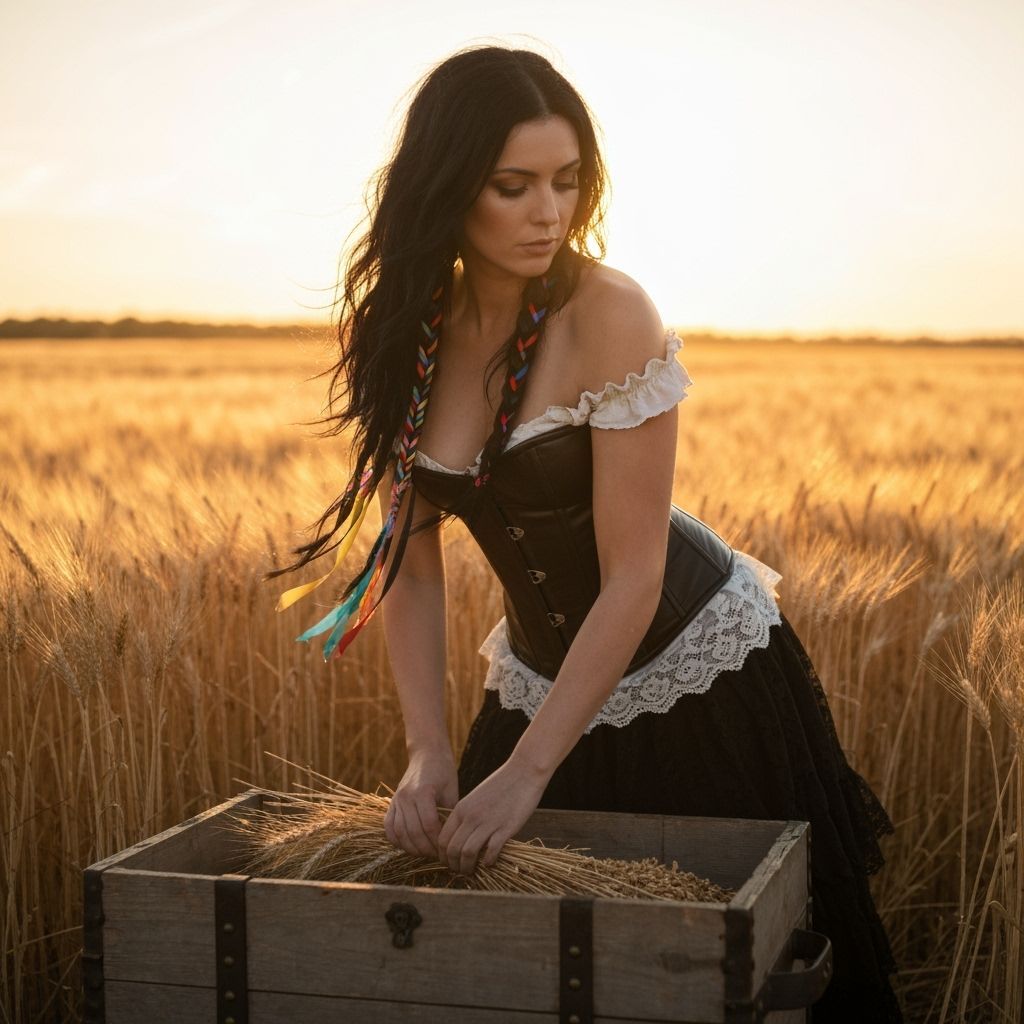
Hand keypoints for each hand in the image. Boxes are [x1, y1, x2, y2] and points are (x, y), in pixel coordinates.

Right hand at [383, 747, 458, 859]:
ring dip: (412, 847)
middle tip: (438, 856)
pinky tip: (408, 846)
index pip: (429, 825)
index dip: (438, 841)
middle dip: (426, 848)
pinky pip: (388, 826)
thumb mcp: (452, 790)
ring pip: (399, 832)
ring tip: (425, 853)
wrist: (427, 754)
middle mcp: (406, 796)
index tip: (447, 848)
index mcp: (423, 791)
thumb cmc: (444, 771)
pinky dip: (396, 840)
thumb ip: (449, 814)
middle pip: (413, 832)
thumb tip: (452, 839)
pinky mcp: (391, 802)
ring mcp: (396, 799)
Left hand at [436, 758, 548, 875]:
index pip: (442, 839)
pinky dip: (487, 862)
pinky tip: (490, 862)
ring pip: (467, 853)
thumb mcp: (476, 798)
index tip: (449, 862)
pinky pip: (490, 852)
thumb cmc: (501, 785)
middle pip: (452, 850)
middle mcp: (471, 817)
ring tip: (472, 871)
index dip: (443, 856)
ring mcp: (488, 823)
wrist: (524, 772)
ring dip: (467, 867)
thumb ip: (467, 816)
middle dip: (453, 865)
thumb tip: (462, 837)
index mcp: (461, 809)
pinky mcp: (505, 828)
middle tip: (460, 871)